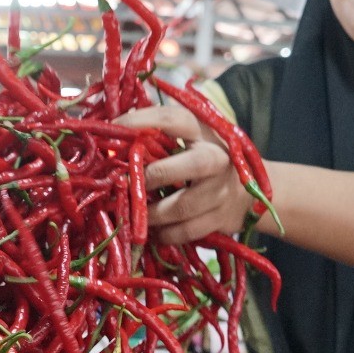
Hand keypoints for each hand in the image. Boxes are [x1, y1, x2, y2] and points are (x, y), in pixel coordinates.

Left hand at [115, 106, 254, 244]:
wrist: (244, 194)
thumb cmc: (202, 158)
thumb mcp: (186, 137)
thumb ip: (155, 134)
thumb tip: (109, 134)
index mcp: (202, 130)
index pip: (171, 119)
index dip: (139, 122)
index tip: (112, 129)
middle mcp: (217, 157)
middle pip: (193, 164)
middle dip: (155, 176)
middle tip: (129, 184)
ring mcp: (221, 191)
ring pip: (183, 206)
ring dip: (152, 213)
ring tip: (133, 213)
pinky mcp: (221, 219)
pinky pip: (187, 231)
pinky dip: (164, 234)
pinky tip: (152, 230)